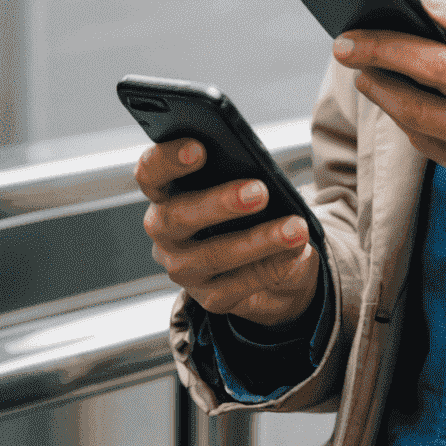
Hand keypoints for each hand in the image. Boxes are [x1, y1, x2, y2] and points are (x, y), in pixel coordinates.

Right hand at [136, 139, 320, 327]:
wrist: (273, 260)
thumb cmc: (252, 208)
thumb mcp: (249, 182)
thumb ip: (248, 173)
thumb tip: (266, 178)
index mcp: (166, 192)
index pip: (150, 173)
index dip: (168, 159)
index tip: (200, 148)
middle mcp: (165, 231)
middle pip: (176, 216)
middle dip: (219, 203)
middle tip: (259, 191)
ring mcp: (183, 268)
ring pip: (210, 256)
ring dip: (256, 241)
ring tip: (294, 227)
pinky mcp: (209, 297)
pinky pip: (236, 286)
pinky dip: (269, 268)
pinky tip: (294, 253)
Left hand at [336, 0, 445, 223]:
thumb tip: (435, 5)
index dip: (403, 39)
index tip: (368, 23)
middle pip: (426, 94)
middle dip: (378, 66)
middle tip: (346, 45)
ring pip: (425, 130)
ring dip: (389, 100)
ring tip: (369, 73)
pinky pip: (442, 156)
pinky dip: (417, 128)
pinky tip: (406, 107)